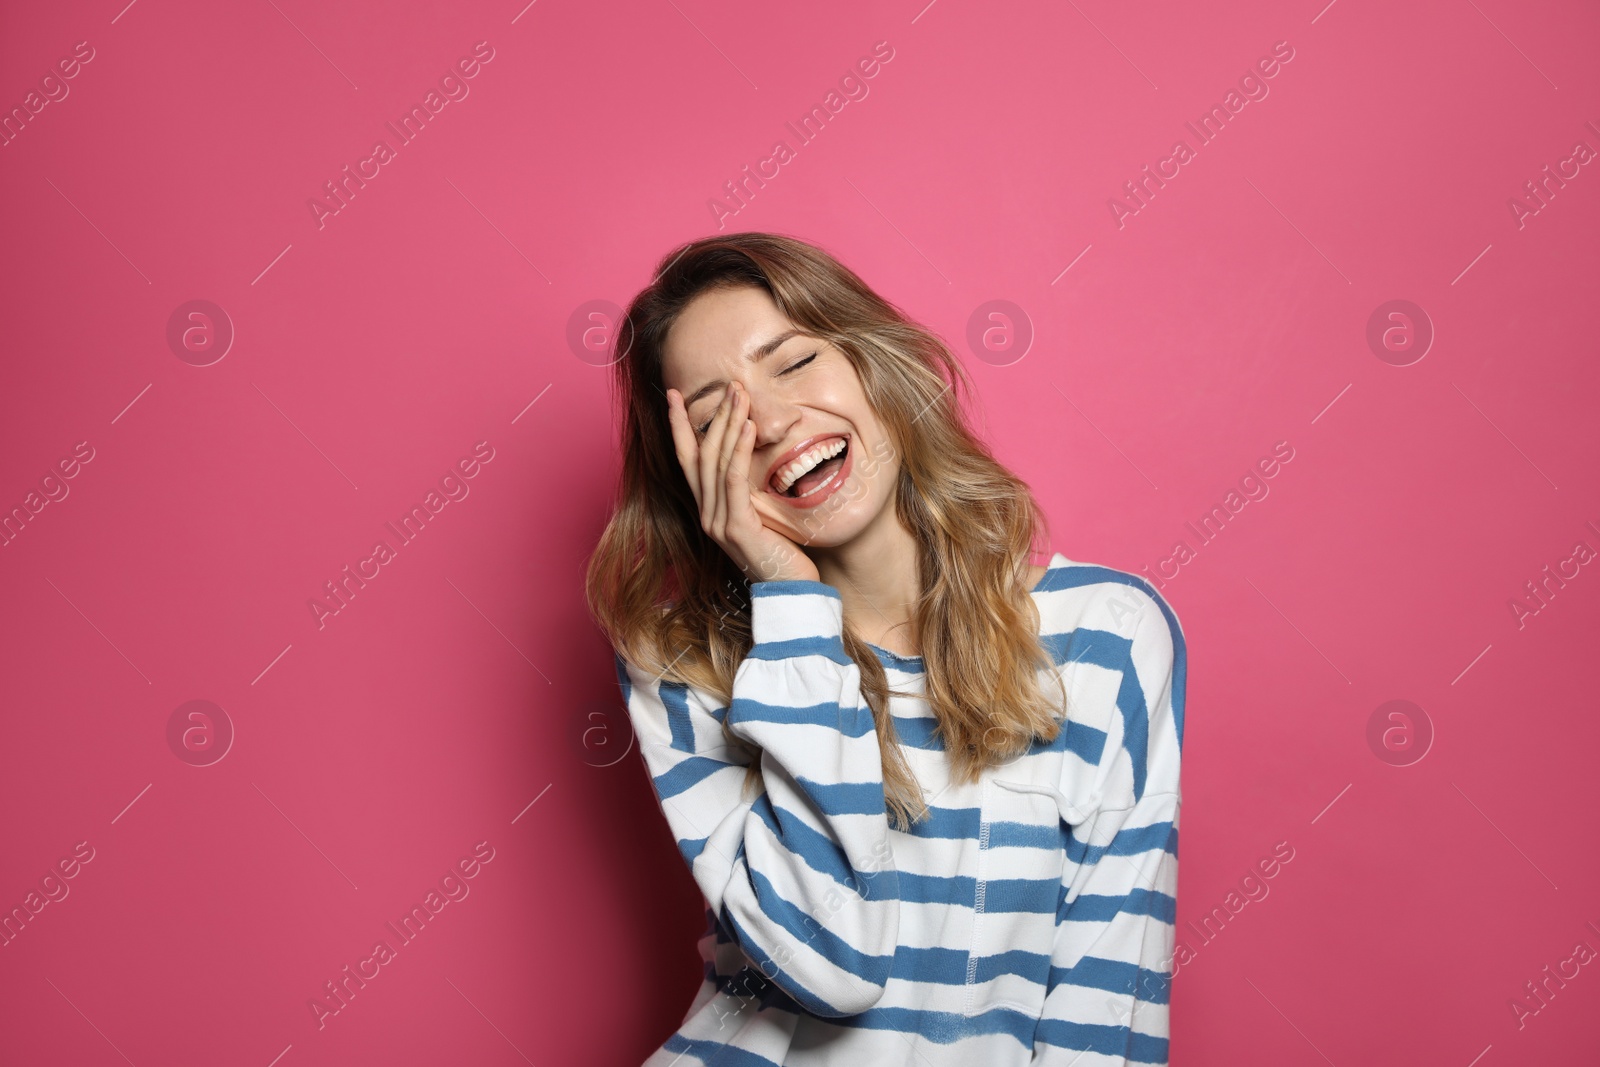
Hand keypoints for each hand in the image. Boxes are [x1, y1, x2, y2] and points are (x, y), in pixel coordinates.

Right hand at [665, 380, 820, 584]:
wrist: (790, 593)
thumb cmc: (781, 554)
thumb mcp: (761, 516)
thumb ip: (749, 492)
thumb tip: (755, 455)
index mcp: (708, 510)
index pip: (687, 460)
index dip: (679, 427)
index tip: (675, 395)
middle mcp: (706, 515)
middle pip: (702, 455)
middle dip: (713, 416)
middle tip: (728, 385)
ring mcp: (718, 523)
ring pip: (716, 463)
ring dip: (728, 425)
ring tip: (740, 395)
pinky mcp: (737, 528)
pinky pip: (734, 481)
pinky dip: (739, 451)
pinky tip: (748, 427)